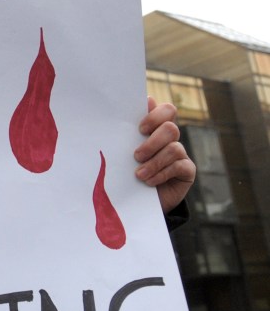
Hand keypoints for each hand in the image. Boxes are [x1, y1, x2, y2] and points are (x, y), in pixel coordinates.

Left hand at [135, 97, 195, 213]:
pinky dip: (162, 174)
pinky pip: (179, 166)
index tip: (140, 128)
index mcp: (155, 128)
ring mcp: (180, 154)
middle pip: (170, 128)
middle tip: (136, 156)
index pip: (166, 110)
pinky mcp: (187, 170)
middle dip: (152, 142)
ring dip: (154, 162)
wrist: (137, 199)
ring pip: (174, 148)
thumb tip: (131, 111)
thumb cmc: (126, 170)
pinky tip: (149, 181)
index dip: (156, 115)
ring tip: (139, 174)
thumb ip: (125, 134)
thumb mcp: (123, 153)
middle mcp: (169, 138)